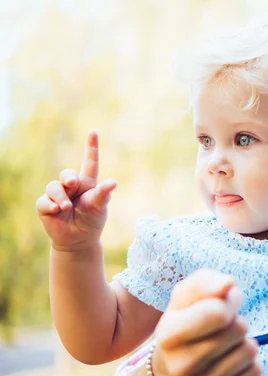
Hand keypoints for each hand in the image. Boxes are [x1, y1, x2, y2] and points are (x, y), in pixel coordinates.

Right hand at [36, 131, 116, 251]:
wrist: (78, 240)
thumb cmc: (92, 220)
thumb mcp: (99, 207)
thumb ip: (103, 194)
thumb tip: (113, 182)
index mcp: (87, 183)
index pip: (89, 162)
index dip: (91, 147)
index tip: (93, 132)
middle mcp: (71, 186)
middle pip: (66, 174)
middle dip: (68, 177)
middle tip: (72, 184)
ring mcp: (57, 195)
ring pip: (53, 187)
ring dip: (60, 197)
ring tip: (66, 207)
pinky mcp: (45, 206)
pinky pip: (43, 201)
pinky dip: (50, 205)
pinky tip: (56, 211)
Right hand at [153, 269, 261, 375]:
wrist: (172, 372)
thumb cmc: (187, 322)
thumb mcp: (187, 296)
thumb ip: (206, 282)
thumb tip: (228, 284)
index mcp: (168, 334)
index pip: (218, 312)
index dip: (230, 300)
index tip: (224, 302)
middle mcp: (180, 366)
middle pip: (238, 329)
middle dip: (236, 321)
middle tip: (222, 327)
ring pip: (249, 351)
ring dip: (243, 342)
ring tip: (226, 345)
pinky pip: (255, 371)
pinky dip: (250, 363)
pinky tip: (231, 363)